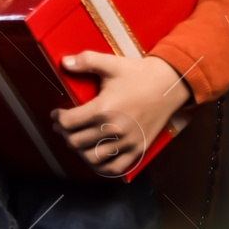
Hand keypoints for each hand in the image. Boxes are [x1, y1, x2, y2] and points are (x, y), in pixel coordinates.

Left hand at [53, 51, 191, 176]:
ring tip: (78, 140)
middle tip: (64, 127)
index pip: (68, 122)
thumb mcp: (111, 63)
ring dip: (80, 150)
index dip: (58, 118)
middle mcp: (114, 129)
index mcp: (103, 108)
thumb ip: (86, 61)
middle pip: (75, 142)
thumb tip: (64, 62)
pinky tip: (95, 156)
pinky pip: (115, 168)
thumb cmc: (139, 74)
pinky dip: (101, 166)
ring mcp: (127, 142)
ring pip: (91, 157)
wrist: (170, 85)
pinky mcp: (138, 149)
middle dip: (65, 134)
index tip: (57, 114)